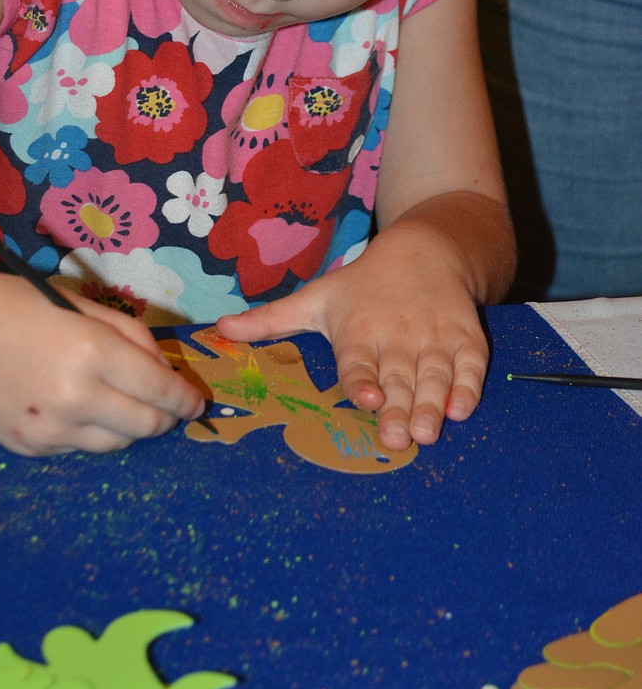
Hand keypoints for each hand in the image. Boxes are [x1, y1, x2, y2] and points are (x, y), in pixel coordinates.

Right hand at [0, 269, 204, 455]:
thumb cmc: (14, 303)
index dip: (185, 400)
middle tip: (168, 408)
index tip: (196, 403)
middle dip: (165, 419)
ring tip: (121, 404)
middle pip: (146, 427)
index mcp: (92, 352)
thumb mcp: (79, 305)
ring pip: (115, 445)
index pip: (160, 390)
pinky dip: (89, 432)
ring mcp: (49, 429)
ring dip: (129, 428)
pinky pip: (77, 448)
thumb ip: (128, 334)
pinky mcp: (28, 448)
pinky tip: (75, 406)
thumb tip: (162, 368)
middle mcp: (75, 398)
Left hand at [216, 224, 488, 453]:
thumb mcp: (316, 298)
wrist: (426, 250)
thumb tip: (219, 328)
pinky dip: (467, 387)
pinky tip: (461, 409)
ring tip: (427, 432)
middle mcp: (396, 335)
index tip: (366, 398)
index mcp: (356, 329)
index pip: (356, 360)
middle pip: (397, 376)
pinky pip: (469, 365)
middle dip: (398, 407)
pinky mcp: (464, 337)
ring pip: (433, 375)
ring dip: (431, 404)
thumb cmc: (363, 285)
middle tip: (397, 438)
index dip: (361, 380)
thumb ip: (270, 321)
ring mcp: (433, 337)